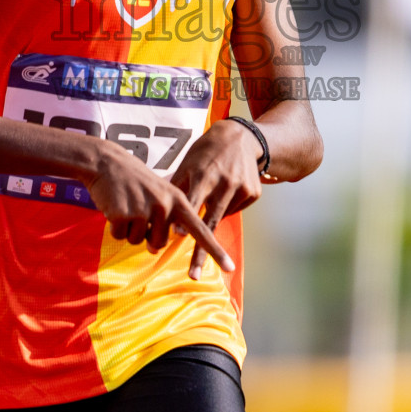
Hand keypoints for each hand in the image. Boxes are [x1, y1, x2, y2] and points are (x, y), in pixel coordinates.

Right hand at [84, 142, 234, 277]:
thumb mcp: (159, 195)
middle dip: (146, 233)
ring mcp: (145, 209)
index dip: (214, 250)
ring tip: (127, 204)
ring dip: (129, 229)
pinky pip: (119, 236)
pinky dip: (114, 227)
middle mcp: (166, 205)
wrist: (108, 162)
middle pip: (159, 243)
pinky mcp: (123, 214)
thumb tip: (154, 249)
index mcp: (179, 200)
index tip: (230, 268)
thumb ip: (164, 221)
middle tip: (137, 209)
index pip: (201, 229)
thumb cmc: (135, 181)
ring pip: (138, 241)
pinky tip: (114, 206)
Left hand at [171, 119, 263, 279]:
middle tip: (193, 274)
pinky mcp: (254, 192)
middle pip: (210, 222)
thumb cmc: (206, 152)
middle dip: (202, 250)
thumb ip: (175, 186)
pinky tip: (225, 193)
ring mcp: (241, 188)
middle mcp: (224, 182)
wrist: (241, 137)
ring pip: (222, 217)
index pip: (192, 202)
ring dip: (212, 219)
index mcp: (205, 174)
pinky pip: (236, 210)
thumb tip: (156, 211)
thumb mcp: (189, 162)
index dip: (184, 219)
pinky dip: (227, 208)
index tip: (177, 235)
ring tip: (211, 197)